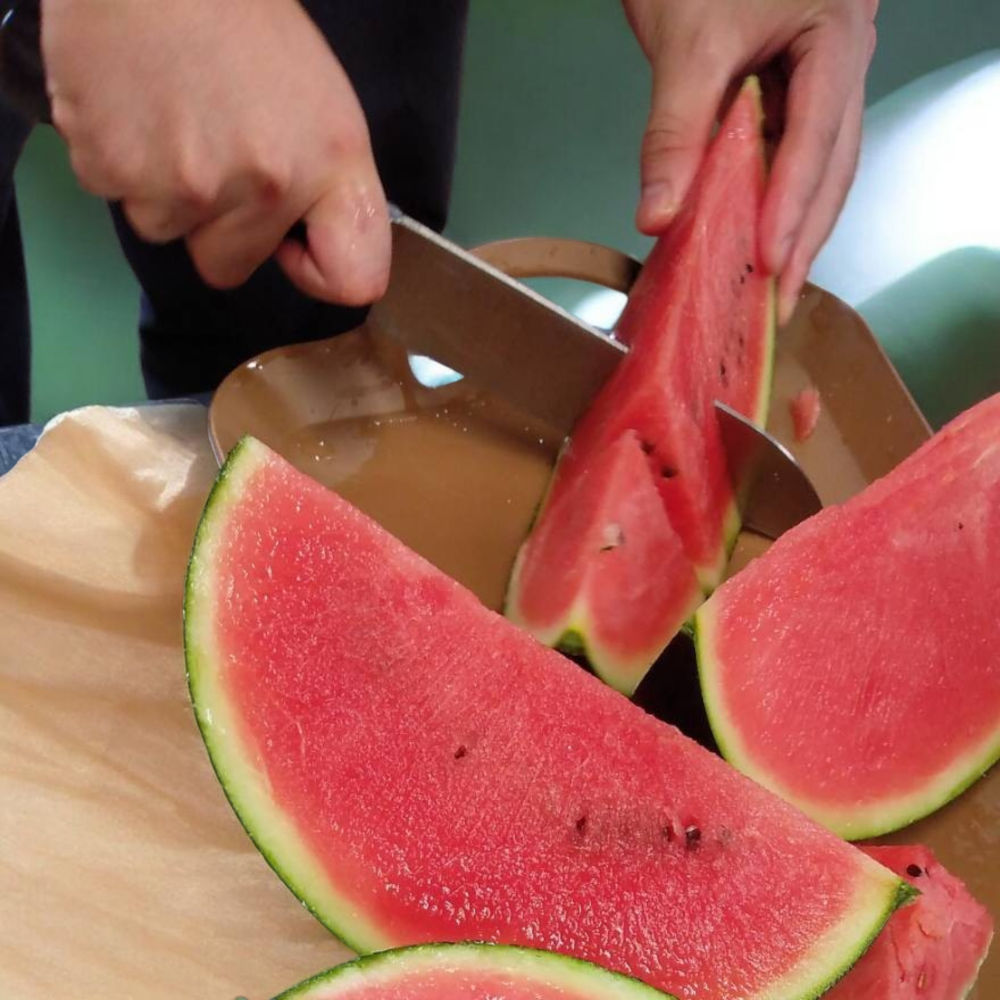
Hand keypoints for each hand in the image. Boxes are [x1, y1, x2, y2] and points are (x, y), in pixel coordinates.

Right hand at [42, 0, 390, 304]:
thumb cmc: (243, 23)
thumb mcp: (324, 106)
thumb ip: (327, 188)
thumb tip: (308, 248)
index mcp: (328, 166)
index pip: (354, 280)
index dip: (320, 271)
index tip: (297, 242)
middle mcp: (262, 187)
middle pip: (228, 265)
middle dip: (219, 223)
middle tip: (213, 145)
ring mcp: (182, 186)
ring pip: (166, 229)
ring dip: (164, 189)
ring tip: (170, 113)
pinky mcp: (111, 169)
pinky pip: (114, 192)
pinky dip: (118, 158)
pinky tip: (134, 104)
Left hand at [622, 0, 876, 322]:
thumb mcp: (687, 44)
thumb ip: (674, 130)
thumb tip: (659, 216)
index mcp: (834, 38)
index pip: (817, 138)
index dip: (792, 206)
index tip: (769, 262)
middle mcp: (840, 64)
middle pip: (831, 165)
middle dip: (802, 235)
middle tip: (776, 301)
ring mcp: (820, 81)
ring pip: (816, 168)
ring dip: (792, 227)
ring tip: (769, 287)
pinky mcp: (792, 96)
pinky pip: (788, 157)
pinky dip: (768, 201)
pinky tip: (752, 240)